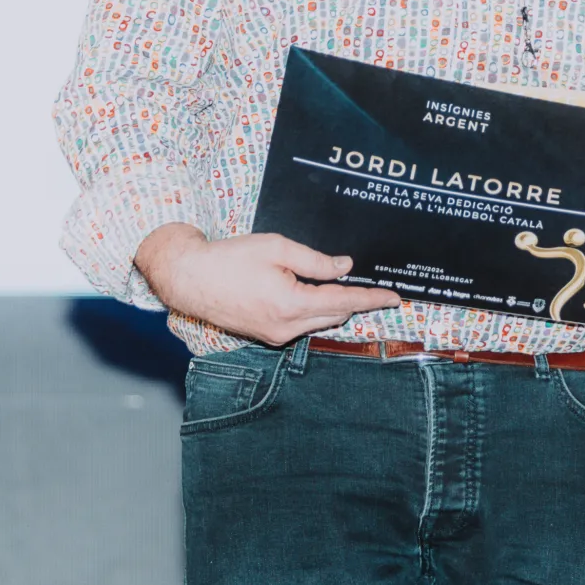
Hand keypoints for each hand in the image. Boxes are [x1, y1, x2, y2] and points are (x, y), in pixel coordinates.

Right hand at [134, 222, 400, 346]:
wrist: (190, 278)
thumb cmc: (230, 259)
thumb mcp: (278, 248)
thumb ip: (316, 261)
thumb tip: (345, 267)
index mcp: (291, 304)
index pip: (344, 303)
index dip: (372, 299)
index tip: (394, 297)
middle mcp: (286, 327)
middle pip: (335, 316)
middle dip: (353, 301)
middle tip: (367, 282)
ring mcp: (275, 336)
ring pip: (319, 322)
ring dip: (331, 305)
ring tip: (337, 283)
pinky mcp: (266, 336)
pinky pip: (300, 325)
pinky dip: (311, 310)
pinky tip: (309, 292)